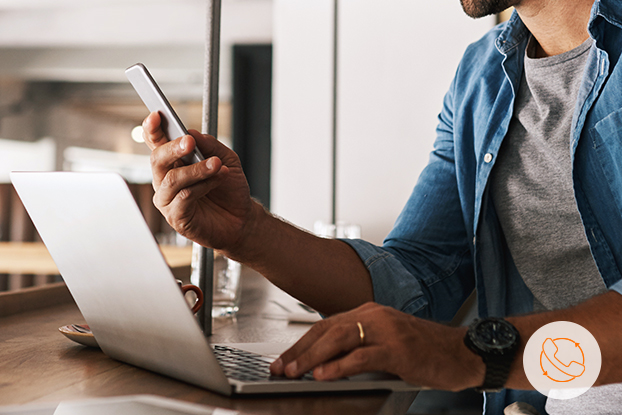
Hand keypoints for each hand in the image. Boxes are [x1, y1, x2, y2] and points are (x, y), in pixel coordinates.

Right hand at [143, 112, 256, 250]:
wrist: (242, 218)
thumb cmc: (229, 189)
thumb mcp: (227, 160)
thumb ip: (210, 145)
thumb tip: (192, 132)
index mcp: (174, 163)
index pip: (156, 143)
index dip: (153, 129)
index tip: (157, 115)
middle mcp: (166, 180)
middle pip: (157, 159)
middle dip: (173, 148)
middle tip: (189, 141)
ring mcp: (168, 200)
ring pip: (172, 179)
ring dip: (196, 169)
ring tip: (217, 164)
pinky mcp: (176, 218)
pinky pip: (184, 197)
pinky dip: (203, 186)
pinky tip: (217, 180)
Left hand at [269, 302, 483, 390]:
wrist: (462, 352)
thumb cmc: (424, 350)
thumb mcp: (385, 343)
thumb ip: (358, 347)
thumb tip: (324, 363)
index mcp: (368, 312)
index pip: (326, 326)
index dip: (301, 344)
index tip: (283, 359)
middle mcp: (374, 315)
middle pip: (326, 330)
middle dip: (299, 351)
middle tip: (280, 367)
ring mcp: (386, 330)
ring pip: (339, 339)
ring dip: (312, 357)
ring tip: (294, 371)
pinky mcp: (398, 348)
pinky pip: (361, 356)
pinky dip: (339, 366)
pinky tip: (324, 375)